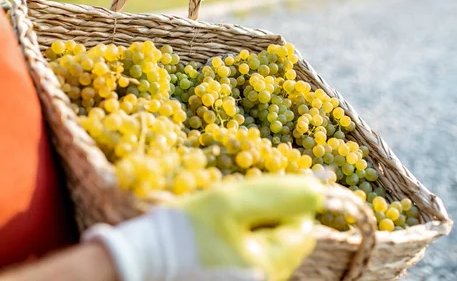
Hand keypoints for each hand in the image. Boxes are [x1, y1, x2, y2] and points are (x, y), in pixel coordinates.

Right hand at [83, 175, 324, 280]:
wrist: (138, 266)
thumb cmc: (183, 233)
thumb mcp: (230, 203)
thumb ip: (277, 195)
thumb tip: (317, 190)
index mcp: (269, 265)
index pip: (302, 230)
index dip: (286, 204)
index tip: (260, 193)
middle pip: (285, 242)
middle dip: (266, 218)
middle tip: (233, 209)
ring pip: (265, 251)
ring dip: (250, 230)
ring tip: (218, 225)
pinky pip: (247, 261)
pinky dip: (237, 244)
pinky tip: (212, 239)